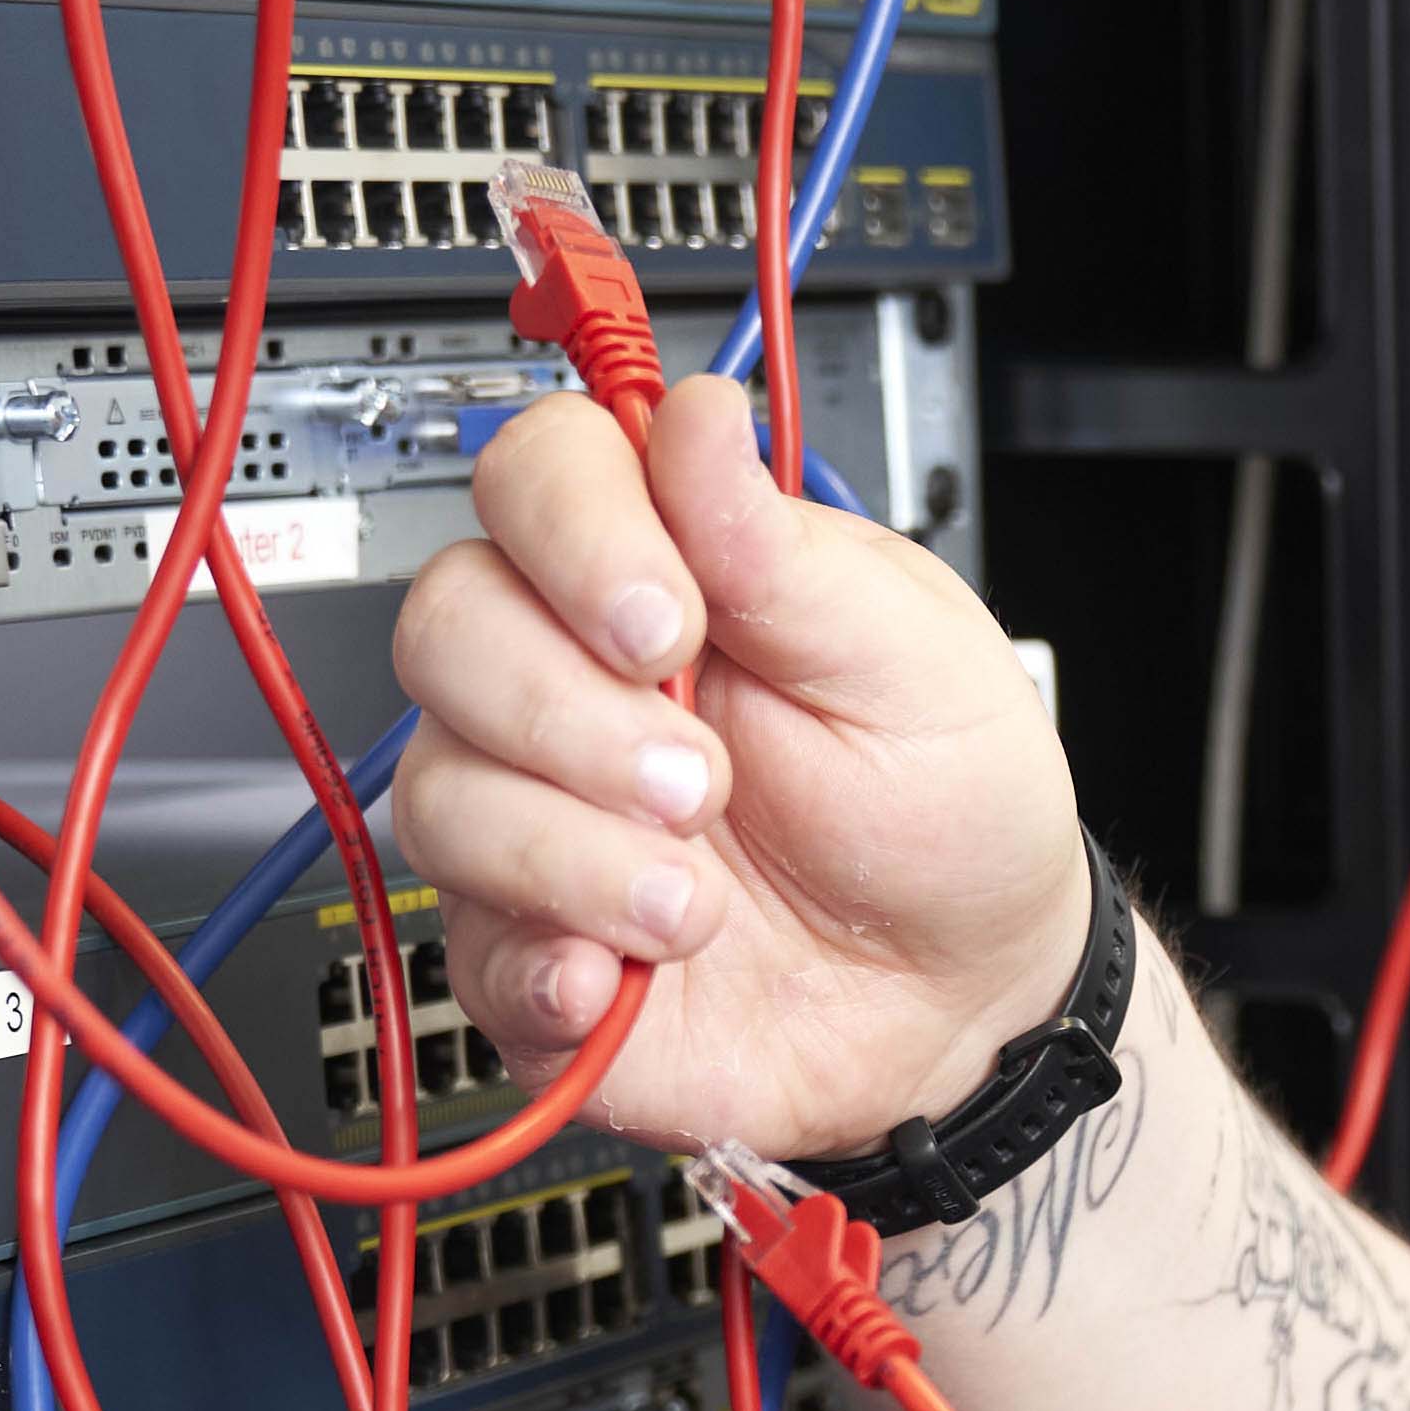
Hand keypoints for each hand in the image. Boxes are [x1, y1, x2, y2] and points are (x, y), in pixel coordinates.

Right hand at [385, 375, 1081, 1155]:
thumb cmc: (948, 807)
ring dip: (572, 851)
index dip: (572, 531)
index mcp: (671, 576)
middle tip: (701, 779)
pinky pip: (466, 944)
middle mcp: (579, 683)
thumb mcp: (909, 660)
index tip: (665, 617)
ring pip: (439, 789)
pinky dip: (542, 960)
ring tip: (702, 902)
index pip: (536, 478)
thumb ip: (782, 550)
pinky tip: (621, 974)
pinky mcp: (533, 946)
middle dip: (564, 707)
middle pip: (446, 624)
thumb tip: (695, 418)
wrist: (969, 992)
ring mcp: (543, 815)